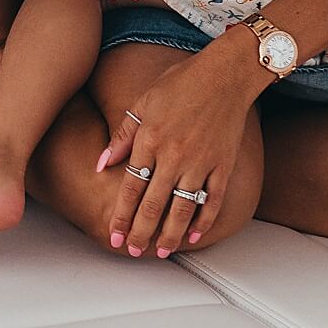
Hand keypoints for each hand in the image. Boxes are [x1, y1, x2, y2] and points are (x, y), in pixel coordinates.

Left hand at [95, 33, 265, 257]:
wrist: (226, 74)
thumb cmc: (182, 82)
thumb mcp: (143, 102)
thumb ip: (122, 136)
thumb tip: (101, 164)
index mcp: (150, 139)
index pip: (130, 187)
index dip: (120, 214)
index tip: (112, 234)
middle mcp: (173, 155)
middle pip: (154, 204)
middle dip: (141, 232)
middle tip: (132, 250)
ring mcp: (201, 162)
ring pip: (182, 208)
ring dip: (170, 234)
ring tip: (161, 252)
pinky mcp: (223, 164)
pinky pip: (212, 200)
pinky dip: (204, 220)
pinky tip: (193, 235)